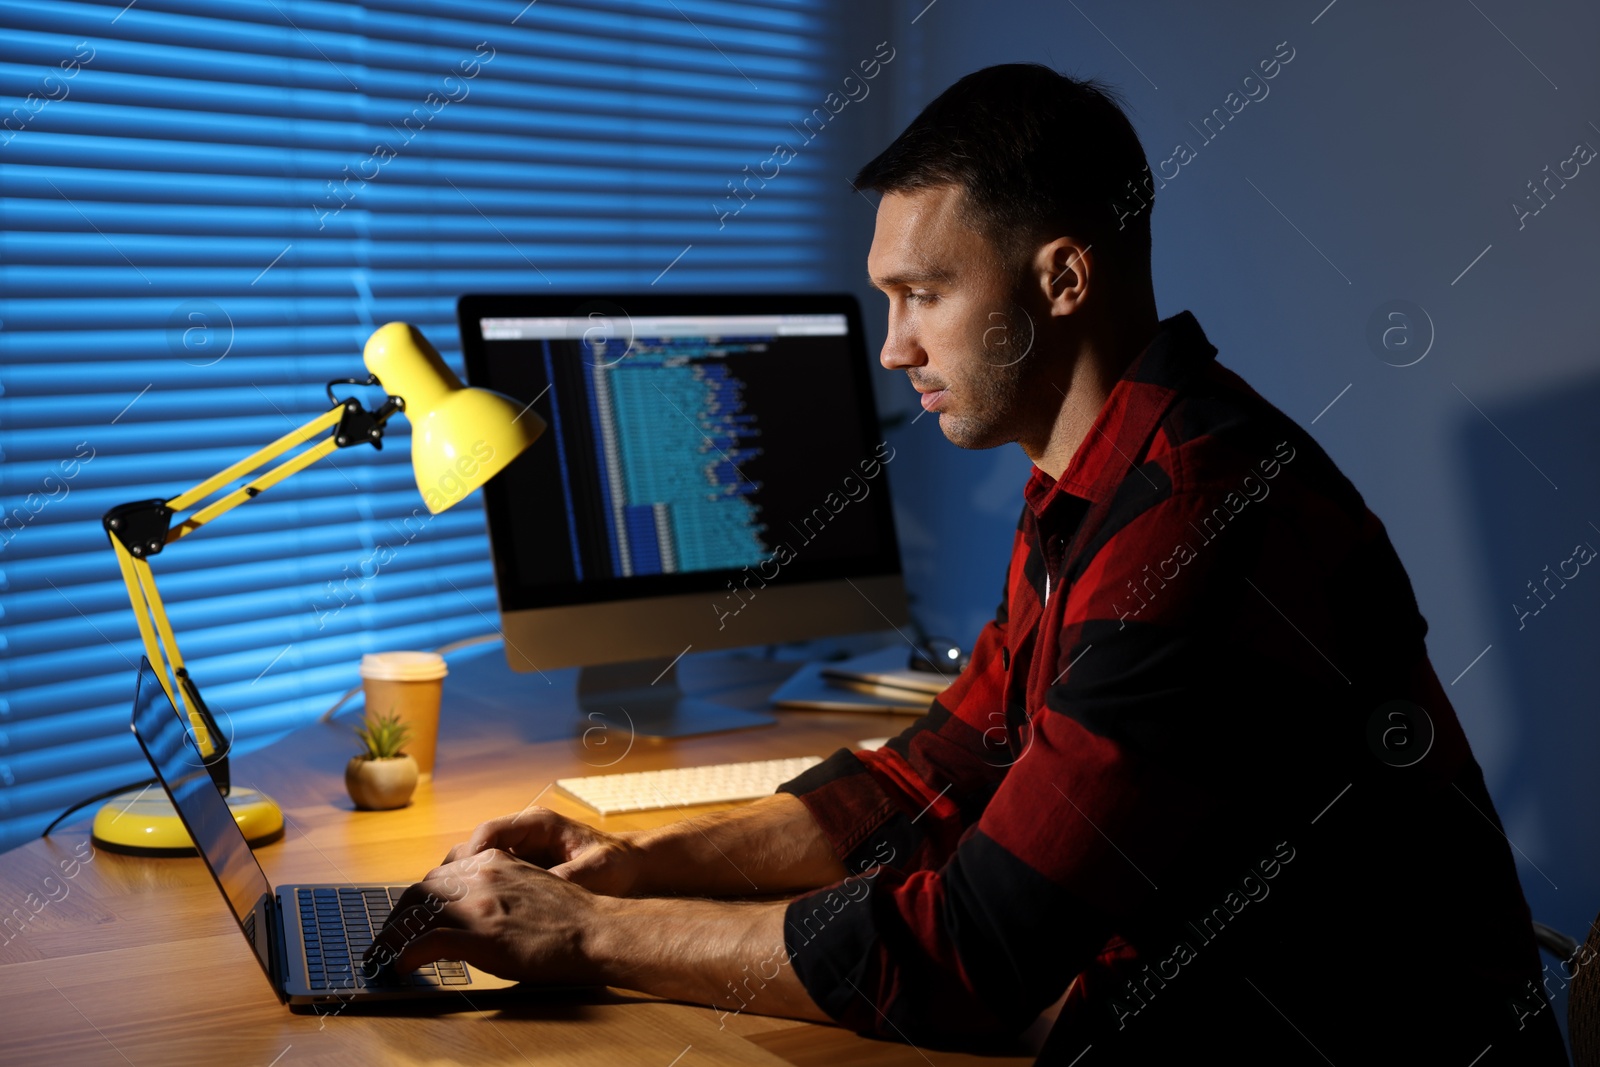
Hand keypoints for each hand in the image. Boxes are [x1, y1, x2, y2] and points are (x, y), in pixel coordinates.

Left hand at [363, 848, 608, 983]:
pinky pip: (427, 944)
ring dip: (394, 936)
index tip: (409, 918)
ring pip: (417, 913)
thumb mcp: (528, 887)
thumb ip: (498, 890)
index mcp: (494, 861)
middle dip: (400, 916)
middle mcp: (481, 875)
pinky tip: (401, 967)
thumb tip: (473, 912)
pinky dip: (406, 956)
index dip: (418, 900)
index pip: (439, 875)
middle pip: (421, 891)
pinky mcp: (481, 936)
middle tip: (390, 939)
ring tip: (386, 955)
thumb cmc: (570, 917)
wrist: (598, 930)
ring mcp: (479, 904)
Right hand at [442, 808, 643, 896]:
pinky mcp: (518, 872)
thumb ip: (568, 879)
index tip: (462, 883)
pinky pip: (487, 881)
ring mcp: (518, 853)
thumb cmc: (616, 864)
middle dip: (455, 875)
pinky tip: (471, 922)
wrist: (630, 867)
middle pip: (474, 848)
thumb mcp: (597, 871)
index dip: (472, 856)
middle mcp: (522, 834)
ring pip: (475, 865)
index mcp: (538, 824)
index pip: (490, 832)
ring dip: (462, 888)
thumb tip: (539, 894)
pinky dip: (475, 897)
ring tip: (450, 916)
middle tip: (443, 904)